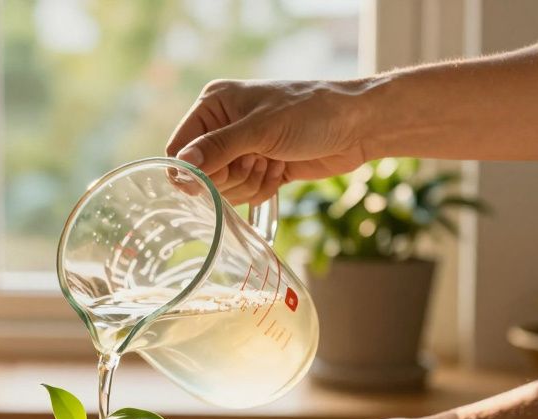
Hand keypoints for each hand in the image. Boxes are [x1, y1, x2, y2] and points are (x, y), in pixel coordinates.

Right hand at [165, 79, 374, 204]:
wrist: (358, 126)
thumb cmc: (311, 113)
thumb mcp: (261, 129)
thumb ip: (218, 148)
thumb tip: (180, 167)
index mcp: (215, 104)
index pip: (180, 148)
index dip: (193, 170)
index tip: (216, 176)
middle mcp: (223, 126)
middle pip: (202, 174)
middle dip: (231, 176)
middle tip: (257, 159)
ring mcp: (242, 149)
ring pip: (224, 188)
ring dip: (250, 183)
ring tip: (273, 161)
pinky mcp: (260, 168)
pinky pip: (245, 193)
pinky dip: (263, 188)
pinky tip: (281, 170)